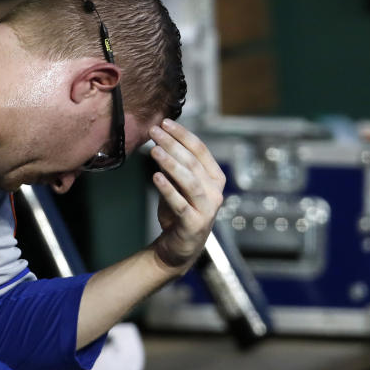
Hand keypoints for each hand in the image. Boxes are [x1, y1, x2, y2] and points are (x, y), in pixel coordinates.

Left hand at [149, 119, 224, 271]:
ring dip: (171, 164)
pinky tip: (155, 176)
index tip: (164, 122)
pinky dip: (168, 189)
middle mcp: (215, 192)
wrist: (179, 247)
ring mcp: (207, 209)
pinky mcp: (194, 224)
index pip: (200, 149)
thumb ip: (173, 164)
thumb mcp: (177, 184)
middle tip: (154, 132)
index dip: (182, 135)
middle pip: (193, 162)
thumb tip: (159, 137)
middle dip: (172, 144)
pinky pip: (180, 204)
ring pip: (190, 181)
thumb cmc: (179, 211)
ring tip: (154, 150)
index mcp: (215, 178)